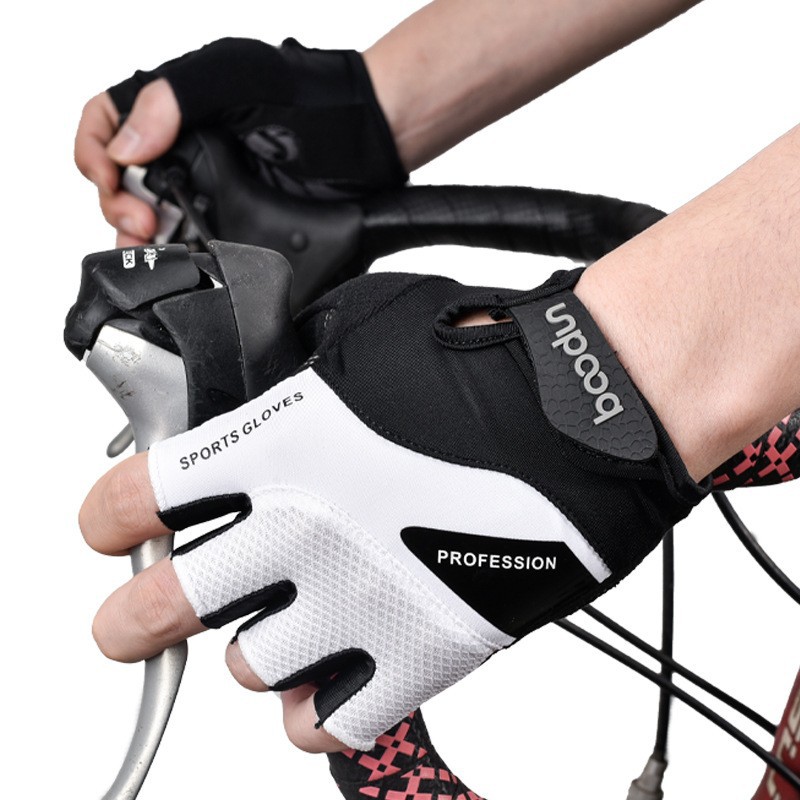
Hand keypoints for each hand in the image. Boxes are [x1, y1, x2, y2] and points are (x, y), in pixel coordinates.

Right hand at [74, 38, 407, 247]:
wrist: (371, 140)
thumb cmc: (314, 97)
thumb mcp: (236, 76)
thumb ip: (173, 99)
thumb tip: (126, 149)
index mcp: (176, 114)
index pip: (107, 127)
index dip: (94, 152)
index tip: (109, 177)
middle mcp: (187, 156)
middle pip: (122, 185)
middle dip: (117, 206)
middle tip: (140, 221)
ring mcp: (211, 196)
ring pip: (153, 225)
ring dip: (140, 241)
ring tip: (154, 248)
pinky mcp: (238, 231)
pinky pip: (197, 252)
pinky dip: (180, 262)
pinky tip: (184, 263)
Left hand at [79, 267, 706, 751]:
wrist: (587, 406)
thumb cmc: (486, 359)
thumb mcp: (362, 341)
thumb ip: (290, 395)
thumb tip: (257, 422)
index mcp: (279, 444)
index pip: (136, 496)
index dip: (111, 516)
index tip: (116, 526)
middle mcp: (304, 530)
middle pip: (160, 606)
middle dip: (133, 616)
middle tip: (135, 616)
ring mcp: (360, 600)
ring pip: (247, 667)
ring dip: (255, 646)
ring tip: (288, 621)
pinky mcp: (424, 652)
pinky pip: (329, 724)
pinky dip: (317, 708)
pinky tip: (332, 673)